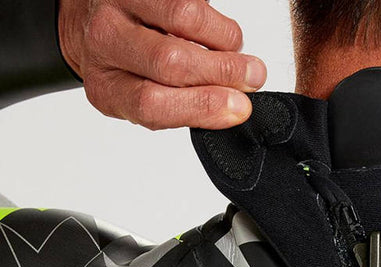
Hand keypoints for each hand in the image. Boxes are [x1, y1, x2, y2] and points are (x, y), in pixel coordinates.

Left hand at [57, 0, 266, 129]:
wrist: (93, 18)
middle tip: (252, 76)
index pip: (151, 103)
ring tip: (235, 50)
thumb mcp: (144, 97)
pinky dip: (213, 17)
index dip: (202, 106)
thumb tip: (235, 107)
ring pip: (183, 17)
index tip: (239, 107)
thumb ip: (184, 108)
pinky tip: (213, 28)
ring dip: (223, 38)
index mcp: (107, 89)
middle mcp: (104, 43)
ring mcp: (117, 3)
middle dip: (222, 71)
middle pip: (170, 61)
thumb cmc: (126, 65)